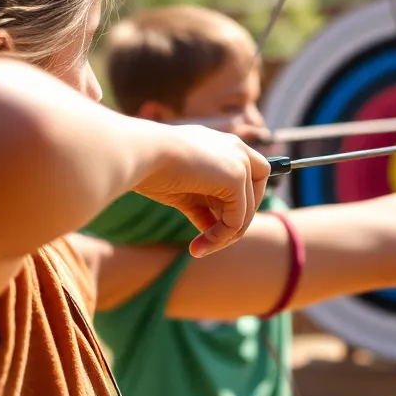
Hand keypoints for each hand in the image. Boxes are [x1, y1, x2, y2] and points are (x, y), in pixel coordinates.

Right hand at [136, 125, 270, 257]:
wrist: (141, 153)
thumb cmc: (150, 168)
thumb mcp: (183, 191)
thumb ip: (203, 206)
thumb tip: (215, 232)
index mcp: (221, 146)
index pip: (244, 179)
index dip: (233, 205)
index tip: (208, 225)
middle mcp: (235, 148)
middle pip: (254, 193)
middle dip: (234, 221)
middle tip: (208, 242)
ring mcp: (239, 161)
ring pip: (246, 212)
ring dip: (223, 237)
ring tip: (198, 249)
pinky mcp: (237, 177)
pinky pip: (237, 220)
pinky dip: (220, 238)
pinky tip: (198, 246)